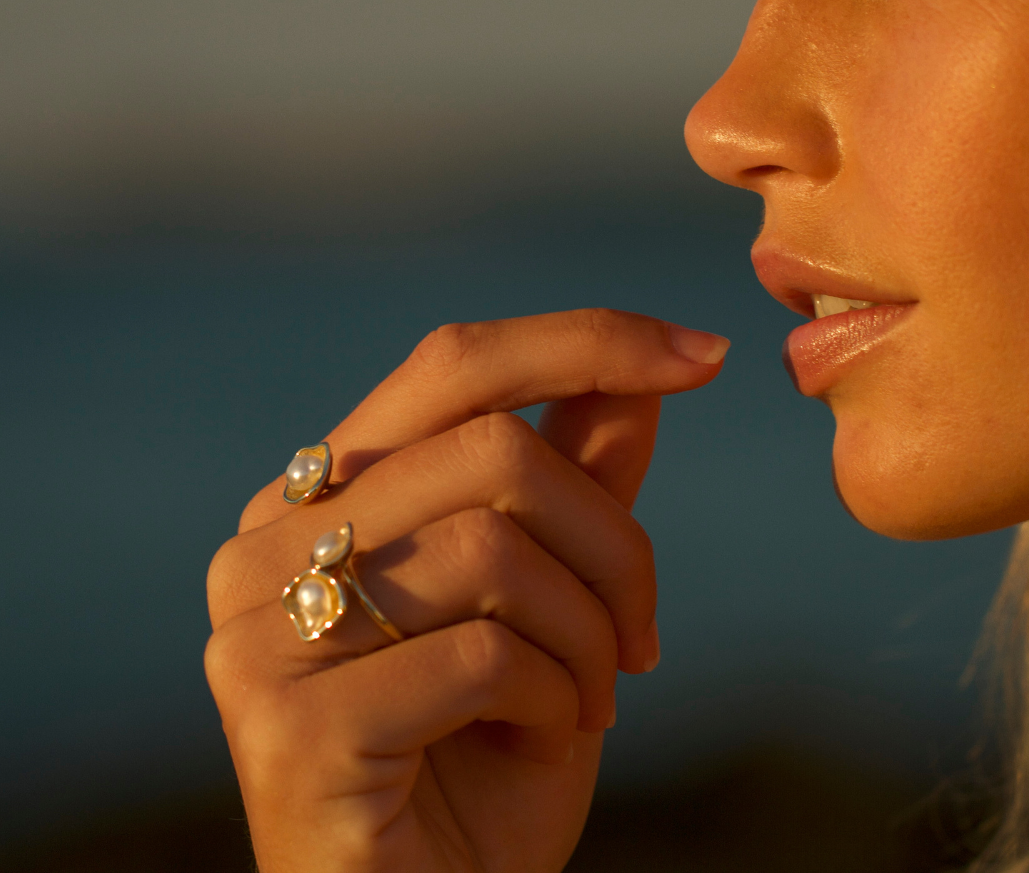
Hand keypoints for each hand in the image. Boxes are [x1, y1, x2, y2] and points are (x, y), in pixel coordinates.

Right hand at [205, 309, 727, 872]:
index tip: (701, 354)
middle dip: (612, 541)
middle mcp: (267, 540)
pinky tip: (542, 739)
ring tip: (595, 696)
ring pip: (492, 548)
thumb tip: (641, 376)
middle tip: (646, 633)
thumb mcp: (554, 602)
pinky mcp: (286, 724)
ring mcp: (260, 630)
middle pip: (493, 451)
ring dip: (588, 630)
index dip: (582, 341)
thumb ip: (580, 482)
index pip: (453, 364)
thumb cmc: (485, 753)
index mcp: (323, 493)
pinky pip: (480, 656)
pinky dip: (554, 698)